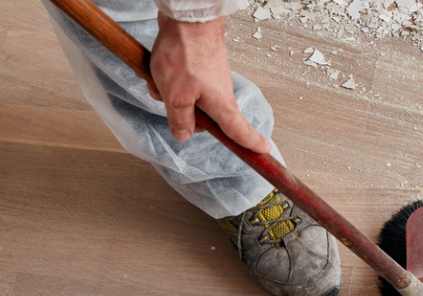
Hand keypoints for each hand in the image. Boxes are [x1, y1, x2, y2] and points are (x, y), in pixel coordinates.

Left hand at [149, 14, 270, 154]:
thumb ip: (180, 121)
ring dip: (170, 94)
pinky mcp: (199, 67)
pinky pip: (182, 83)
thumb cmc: (185, 54)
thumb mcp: (176, 97)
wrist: (187, 18)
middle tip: (168, 102)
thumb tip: (184, 135)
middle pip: (203, 118)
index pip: (239, 131)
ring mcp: (210, 79)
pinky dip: (169, 80)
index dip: (250, 143)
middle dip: (182, 115)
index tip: (262, 151)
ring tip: (160, 81)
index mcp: (221, 105)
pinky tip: (159, 70)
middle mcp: (219, 93)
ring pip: (187, 99)